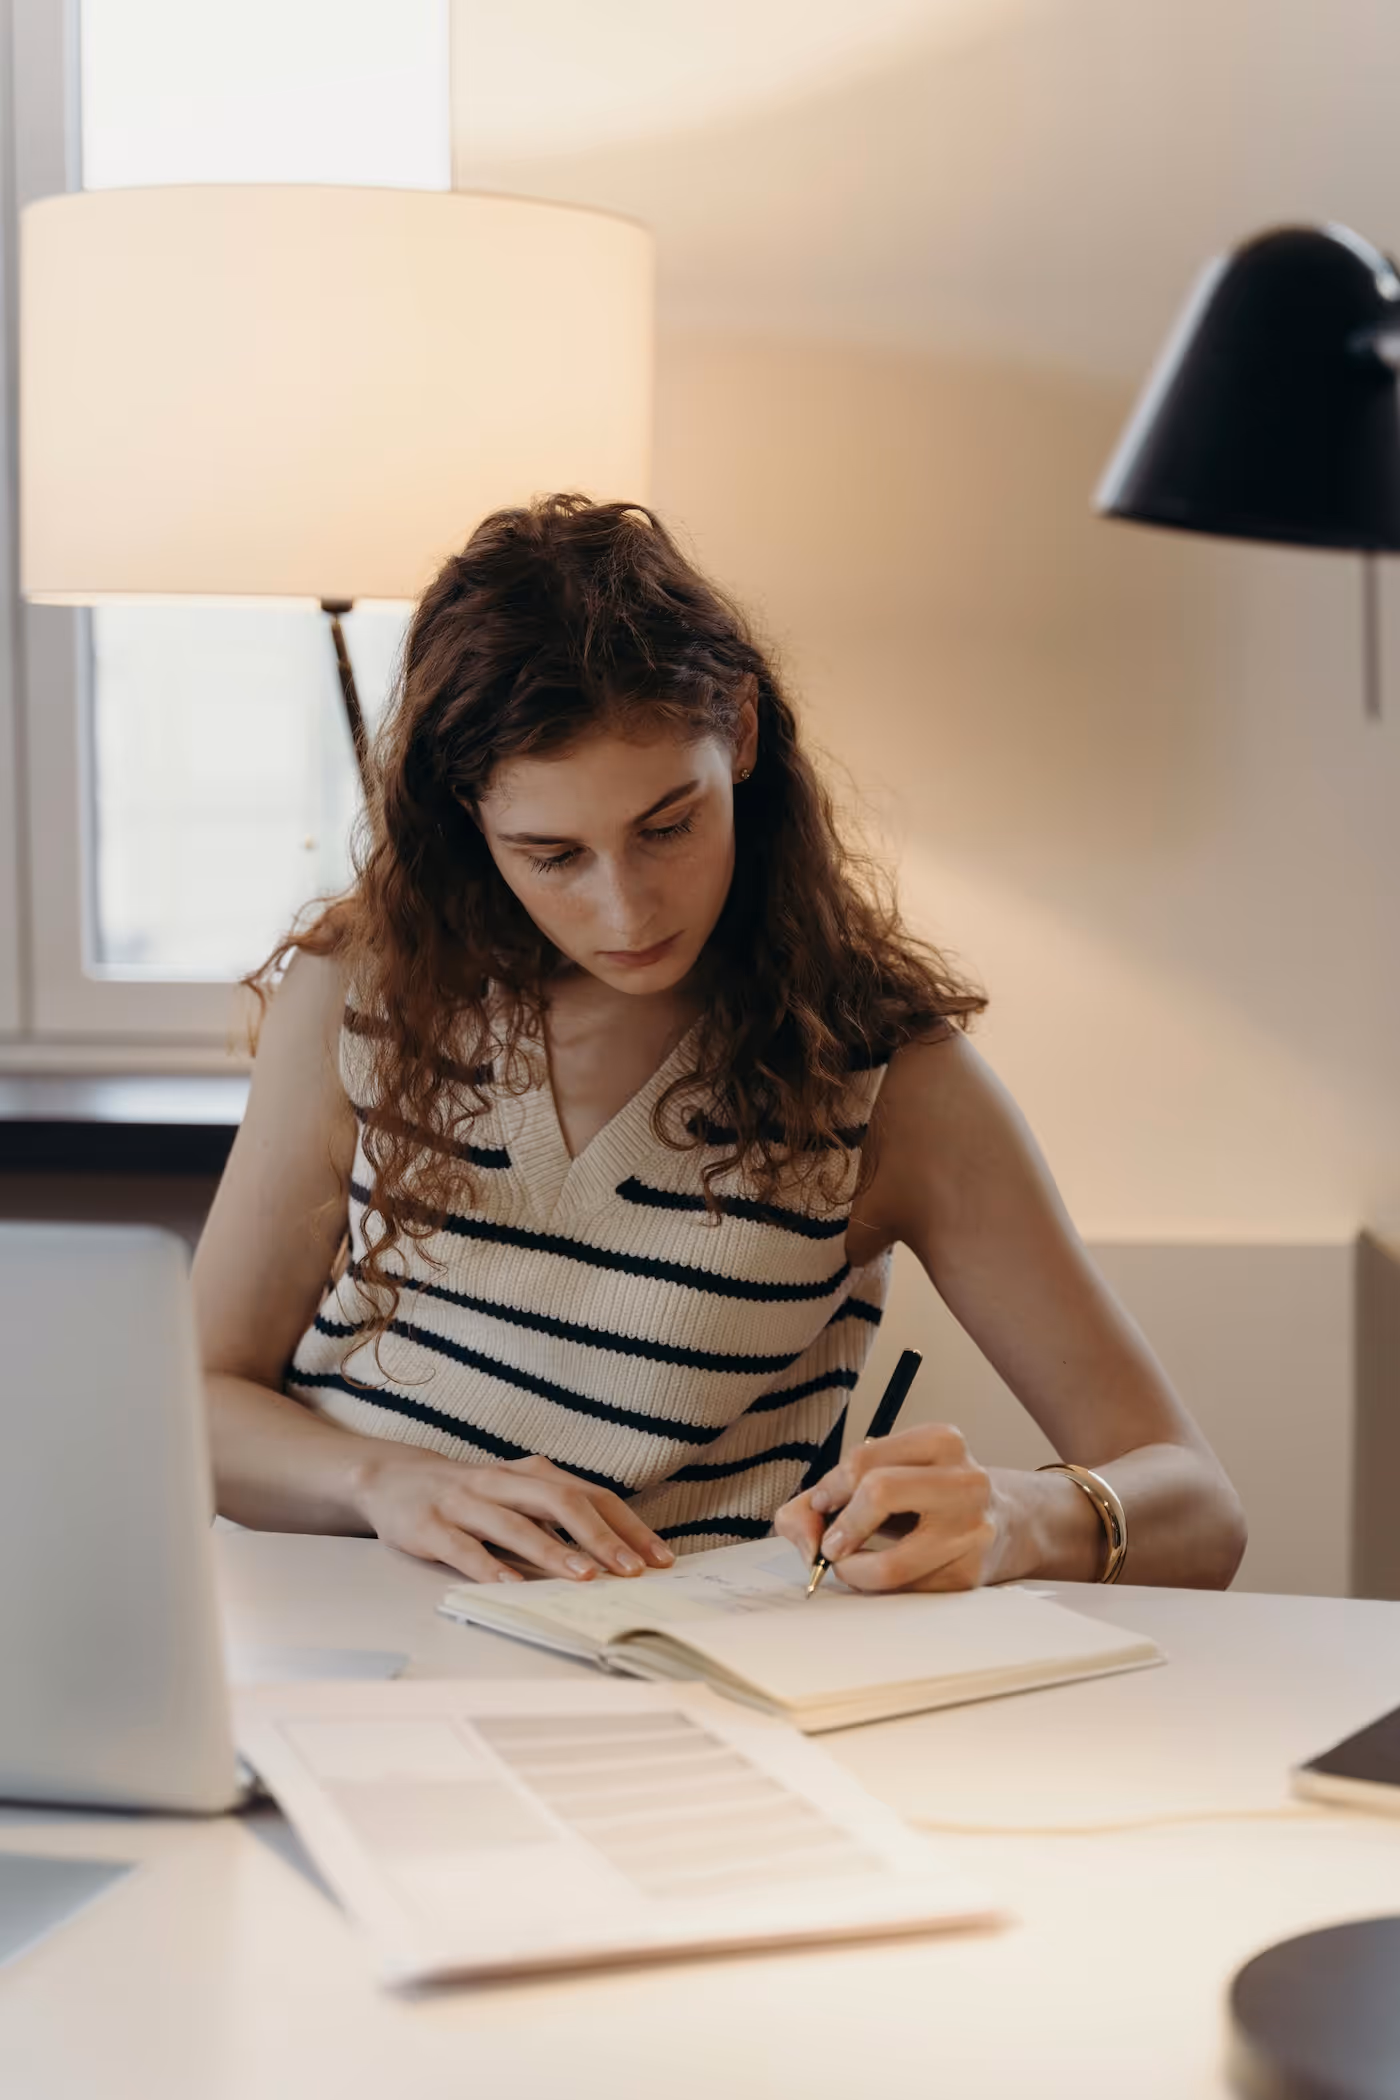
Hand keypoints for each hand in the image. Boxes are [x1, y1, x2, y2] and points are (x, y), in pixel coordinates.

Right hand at [351, 1448, 673, 1584]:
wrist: (393, 1479)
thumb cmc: (470, 1494)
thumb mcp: (518, 1493)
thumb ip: (557, 1515)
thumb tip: (615, 1554)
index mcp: (532, 1474)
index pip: (591, 1495)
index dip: (627, 1526)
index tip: (658, 1558)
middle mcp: (503, 1482)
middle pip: (561, 1502)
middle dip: (601, 1537)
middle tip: (631, 1570)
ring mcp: (465, 1502)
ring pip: (516, 1524)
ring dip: (553, 1552)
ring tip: (584, 1577)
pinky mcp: (431, 1526)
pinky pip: (464, 1548)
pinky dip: (489, 1567)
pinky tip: (511, 1587)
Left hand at [774, 1424, 1002, 1592]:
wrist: (1012, 1521)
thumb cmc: (933, 1495)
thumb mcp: (892, 1472)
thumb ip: (827, 1492)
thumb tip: (801, 1529)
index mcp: (941, 1442)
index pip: (864, 1460)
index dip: (830, 1488)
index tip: (821, 1506)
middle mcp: (964, 1481)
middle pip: (879, 1491)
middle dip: (842, 1525)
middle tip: (831, 1544)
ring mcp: (972, 1531)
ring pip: (891, 1563)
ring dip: (854, 1570)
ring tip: (849, 1565)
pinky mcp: (970, 1576)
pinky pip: (905, 1591)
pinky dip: (879, 1587)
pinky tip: (882, 1572)